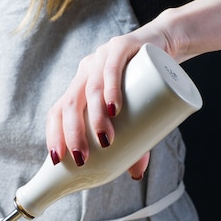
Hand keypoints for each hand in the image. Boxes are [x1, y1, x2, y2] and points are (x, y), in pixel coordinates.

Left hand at [46, 22, 175, 177]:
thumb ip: (136, 143)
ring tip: (105, 141)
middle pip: (70, 104)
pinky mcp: (122, 46)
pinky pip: (111, 67)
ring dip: (95, 117)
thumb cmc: (145, 86)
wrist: (167, 45)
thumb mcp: (138, 116)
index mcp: (79, 89)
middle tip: (82, 159)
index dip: (53, 135)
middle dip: (72, 134)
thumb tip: (135, 175)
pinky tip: (113, 107)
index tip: (56, 160)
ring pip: (91, 88)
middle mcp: (85, 73)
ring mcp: (101, 57)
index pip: (57, 112)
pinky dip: (111, 88)